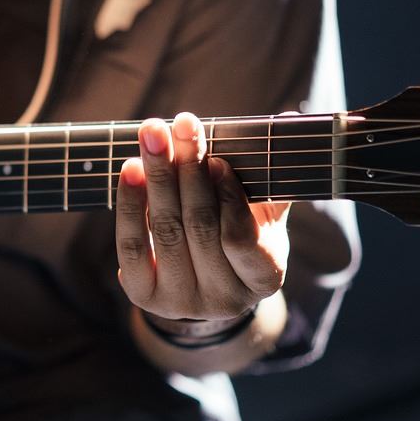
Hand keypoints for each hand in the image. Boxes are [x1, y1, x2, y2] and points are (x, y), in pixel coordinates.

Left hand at [115, 112, 289, 332]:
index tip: (218, 160)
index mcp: (264, 278)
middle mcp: (223, 299)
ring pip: (166, 231)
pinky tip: (131, 169)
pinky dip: (131, 204)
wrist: (202, 282)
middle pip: (199, 227)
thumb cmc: (239, 235)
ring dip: (157, 177)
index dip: (228, 199)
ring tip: (153, 135)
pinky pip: (132, 246)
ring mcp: (181, 302)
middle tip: (183, 124)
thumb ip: (271, 174)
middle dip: (189, 170)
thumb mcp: (263, 213)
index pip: (242, 239)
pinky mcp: (144, 296)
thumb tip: (289, 118)